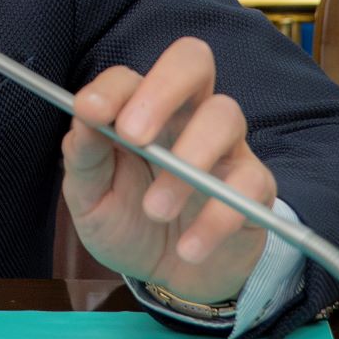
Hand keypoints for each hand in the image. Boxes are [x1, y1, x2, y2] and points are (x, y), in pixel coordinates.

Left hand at [62, 36, 275, 306]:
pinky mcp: (254, 186)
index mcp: (141, 110)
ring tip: (155, 210)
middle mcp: (187, 115)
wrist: (167, 277)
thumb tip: (84, 115)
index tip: (90, 112)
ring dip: (187, 161)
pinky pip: (249, 182)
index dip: (111, 89)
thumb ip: (85, 155)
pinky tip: (188, 247)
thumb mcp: (91, 196)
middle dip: (162, 89)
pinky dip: (217, 217)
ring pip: (224, 116)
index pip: (130, 76)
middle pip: (192, 61)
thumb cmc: (126, 222)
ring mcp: (226, 146)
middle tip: (134, 136)